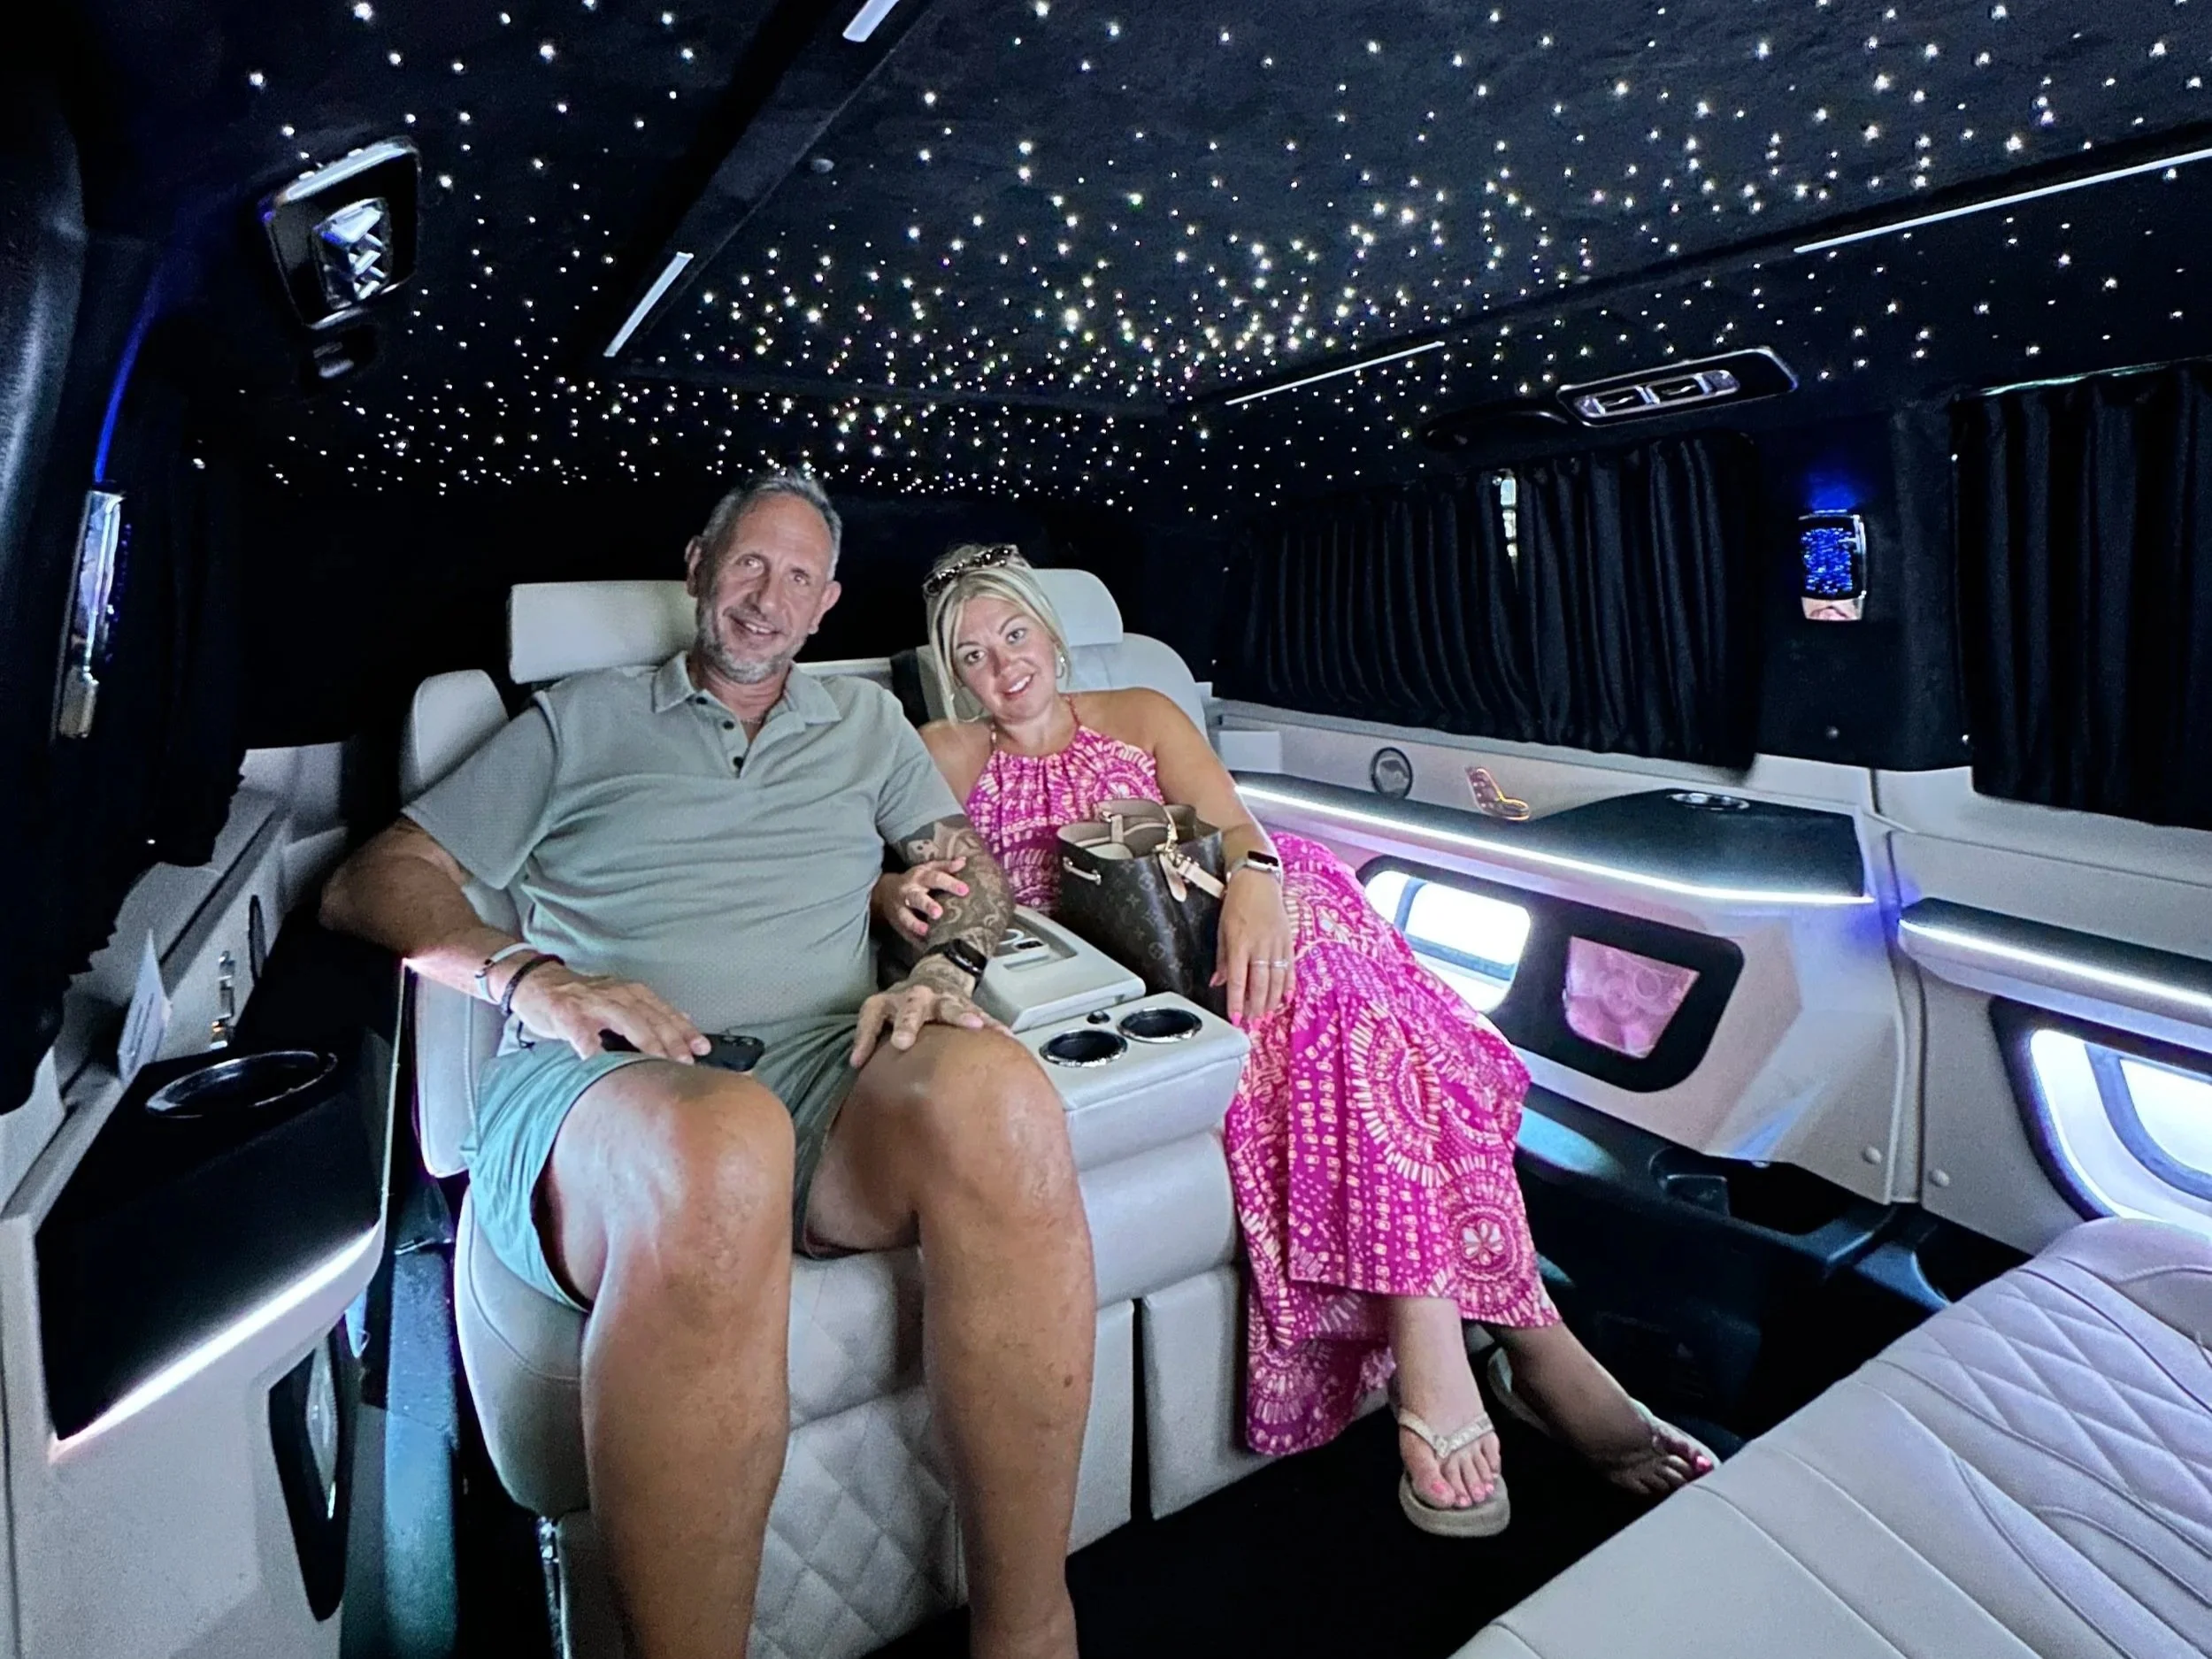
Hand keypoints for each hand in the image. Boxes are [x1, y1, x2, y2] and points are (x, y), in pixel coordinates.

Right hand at [508, 962, 709, 1062]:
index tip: (703, 1047)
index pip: (665, 1012)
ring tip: (658, 1063)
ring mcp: (592, 1004)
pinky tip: (603, 1064)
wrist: (538, 983)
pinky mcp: (567, 1015)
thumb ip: (648, 1011)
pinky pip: (583, 1035)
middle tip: (686, 1062)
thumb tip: (683, 1022)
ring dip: (645, 1043)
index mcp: (631, 992)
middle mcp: (616, 994)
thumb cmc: (582, 998)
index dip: (685, 1030)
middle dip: (672, 1041)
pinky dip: (594, 1049)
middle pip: (651, 1018)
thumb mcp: (619, 999)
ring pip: (626, 1022)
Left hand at [850, 957, 1002, 1066]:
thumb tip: (856, 1065)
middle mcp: (916, 997)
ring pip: (950, 1007)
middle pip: (910, 1008)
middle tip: (903, 1042)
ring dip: (960, 1016)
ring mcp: (944, 999)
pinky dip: (994, 1026)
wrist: (937, 976)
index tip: (859, 1060)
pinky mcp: (967, 1005)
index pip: (872, 1016)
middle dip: (907, 1024)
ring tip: (973, 1026)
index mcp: (891, 1001)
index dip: (865, 1037)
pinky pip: (983, 1016)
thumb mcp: (877, 1013)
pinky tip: (1006, 1036)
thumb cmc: (902, 1006)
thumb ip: (866, 1038)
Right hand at [874, 857, 970, 941]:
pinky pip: (905, 934)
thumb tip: (963, 862)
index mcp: (919, 877)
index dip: (950, 884)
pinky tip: (925, 947)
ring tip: (926, 931)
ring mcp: (901, 910)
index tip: (965, 890)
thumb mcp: (927, 869)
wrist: (884, 892)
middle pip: (917, 898)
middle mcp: (909, 893)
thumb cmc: (914, 880)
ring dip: (915, 925)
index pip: (936, 878)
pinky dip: (914, 941)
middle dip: (927, 905)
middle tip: (938, 912)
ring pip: (906, 917)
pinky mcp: (898, 925)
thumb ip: (945, 866)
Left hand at [1214, 869, 1295, 1023]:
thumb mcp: (1222, 930)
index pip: (1237, 980)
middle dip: (1256, 1007)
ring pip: (1276, 980)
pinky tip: (1285, 999)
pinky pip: (1290, 968)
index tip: (1235, 1018)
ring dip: (1272, 1001)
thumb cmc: (1237, 903)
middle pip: (1259, 984)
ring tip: (1267, 1016)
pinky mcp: (1288, 941)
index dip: (1236, 1002)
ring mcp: (1276, 944)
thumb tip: (1217, 982)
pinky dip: (1288, 986)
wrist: (1259, 881)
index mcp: (1239, 943)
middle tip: (1254, 1024)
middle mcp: (1259, 946)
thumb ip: (1222, 959)